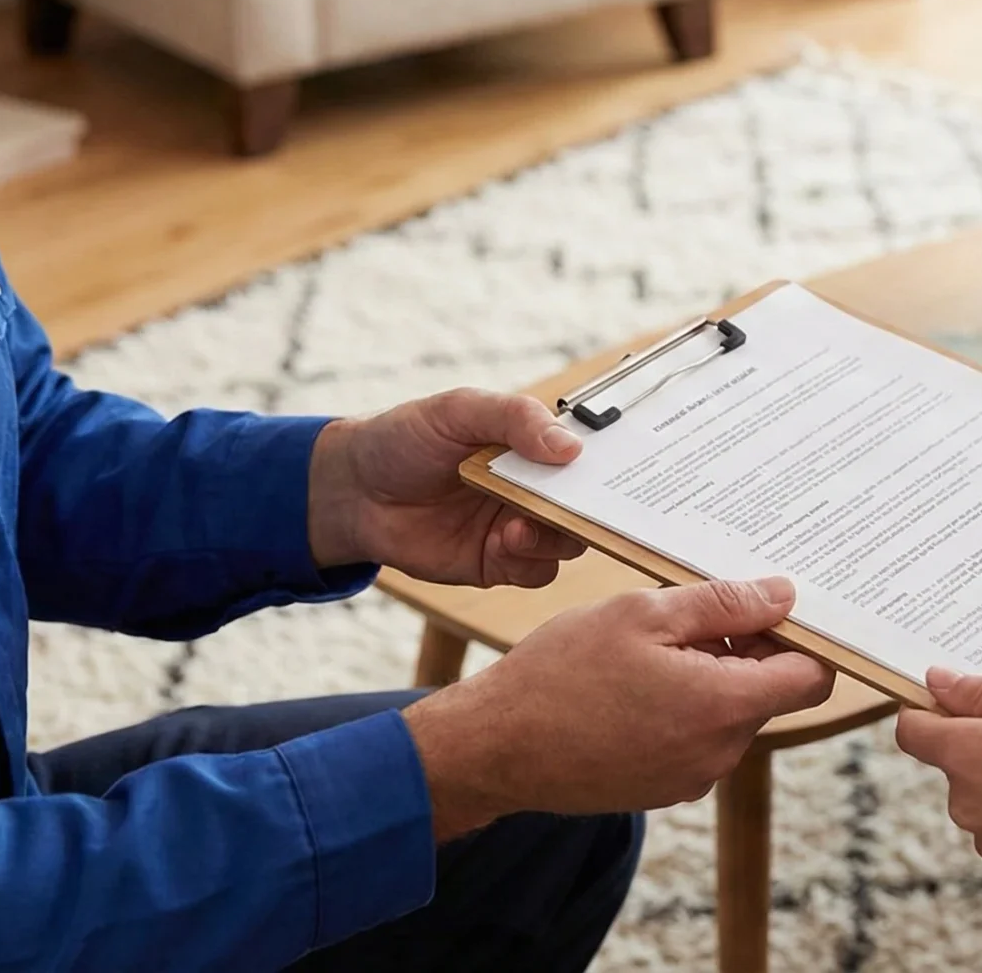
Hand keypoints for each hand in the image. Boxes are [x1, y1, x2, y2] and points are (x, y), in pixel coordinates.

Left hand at [307, 388, 586, 585]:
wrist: (353, 492)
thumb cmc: (405, 438)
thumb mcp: (459, 410)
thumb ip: (515, 419)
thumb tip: (571, 449)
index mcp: (534, 445)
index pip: (589, 455)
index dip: (613, 463)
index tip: (628, 468)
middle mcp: (535, 488)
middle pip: (590, 505)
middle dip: (594, 508)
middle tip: (582, 506)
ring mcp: (519, 527)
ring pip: (568, 543)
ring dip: (555, 536)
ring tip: (520, 525)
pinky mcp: (497, 563)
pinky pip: (535, 572)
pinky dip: (529, 560)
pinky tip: (503, 543)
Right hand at [403, 578, 835, 837]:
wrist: (495, 747)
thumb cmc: (561, 673)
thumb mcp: (643, 614)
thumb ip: (723, 604)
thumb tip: (785, 595)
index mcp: (724, 705)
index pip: (813, 677)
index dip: (803, 637)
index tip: (772, 608)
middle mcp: (719, 752)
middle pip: (770, 693)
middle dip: (746, 649)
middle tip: (690, 614)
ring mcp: (692, 778)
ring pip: (731, 714)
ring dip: (710, 676)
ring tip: (651, 649)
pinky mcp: (664, 789)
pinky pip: (698, 739)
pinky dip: (683, 707)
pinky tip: (634, 683)